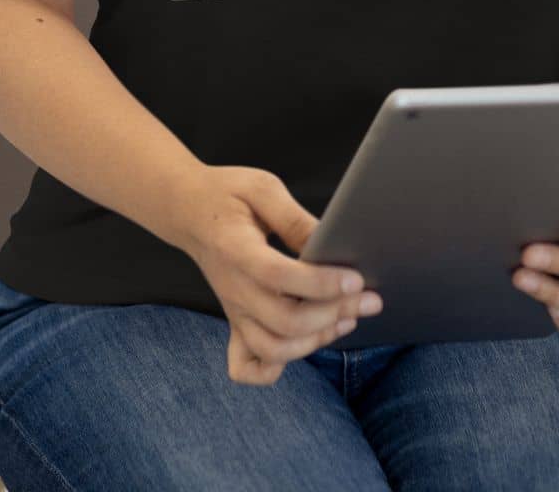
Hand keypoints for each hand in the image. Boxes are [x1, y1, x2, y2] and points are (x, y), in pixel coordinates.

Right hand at [181, 165, 383, 384]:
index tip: (356, 277)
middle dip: (334, 314)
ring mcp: (233, 310)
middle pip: (283, 322)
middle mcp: (233, 288)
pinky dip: (273, 369)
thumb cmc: (227, 194)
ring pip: (272, 348)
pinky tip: (303, 346)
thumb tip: (329, 242)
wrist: (187, 210)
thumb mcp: (262, 188)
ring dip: (316, 340)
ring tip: (349, 317)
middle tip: (370, 298)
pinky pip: (245, 365)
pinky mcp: (234, 320)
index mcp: (236, 249)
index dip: (320, 283)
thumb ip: (294, 218)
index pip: (279, 276)